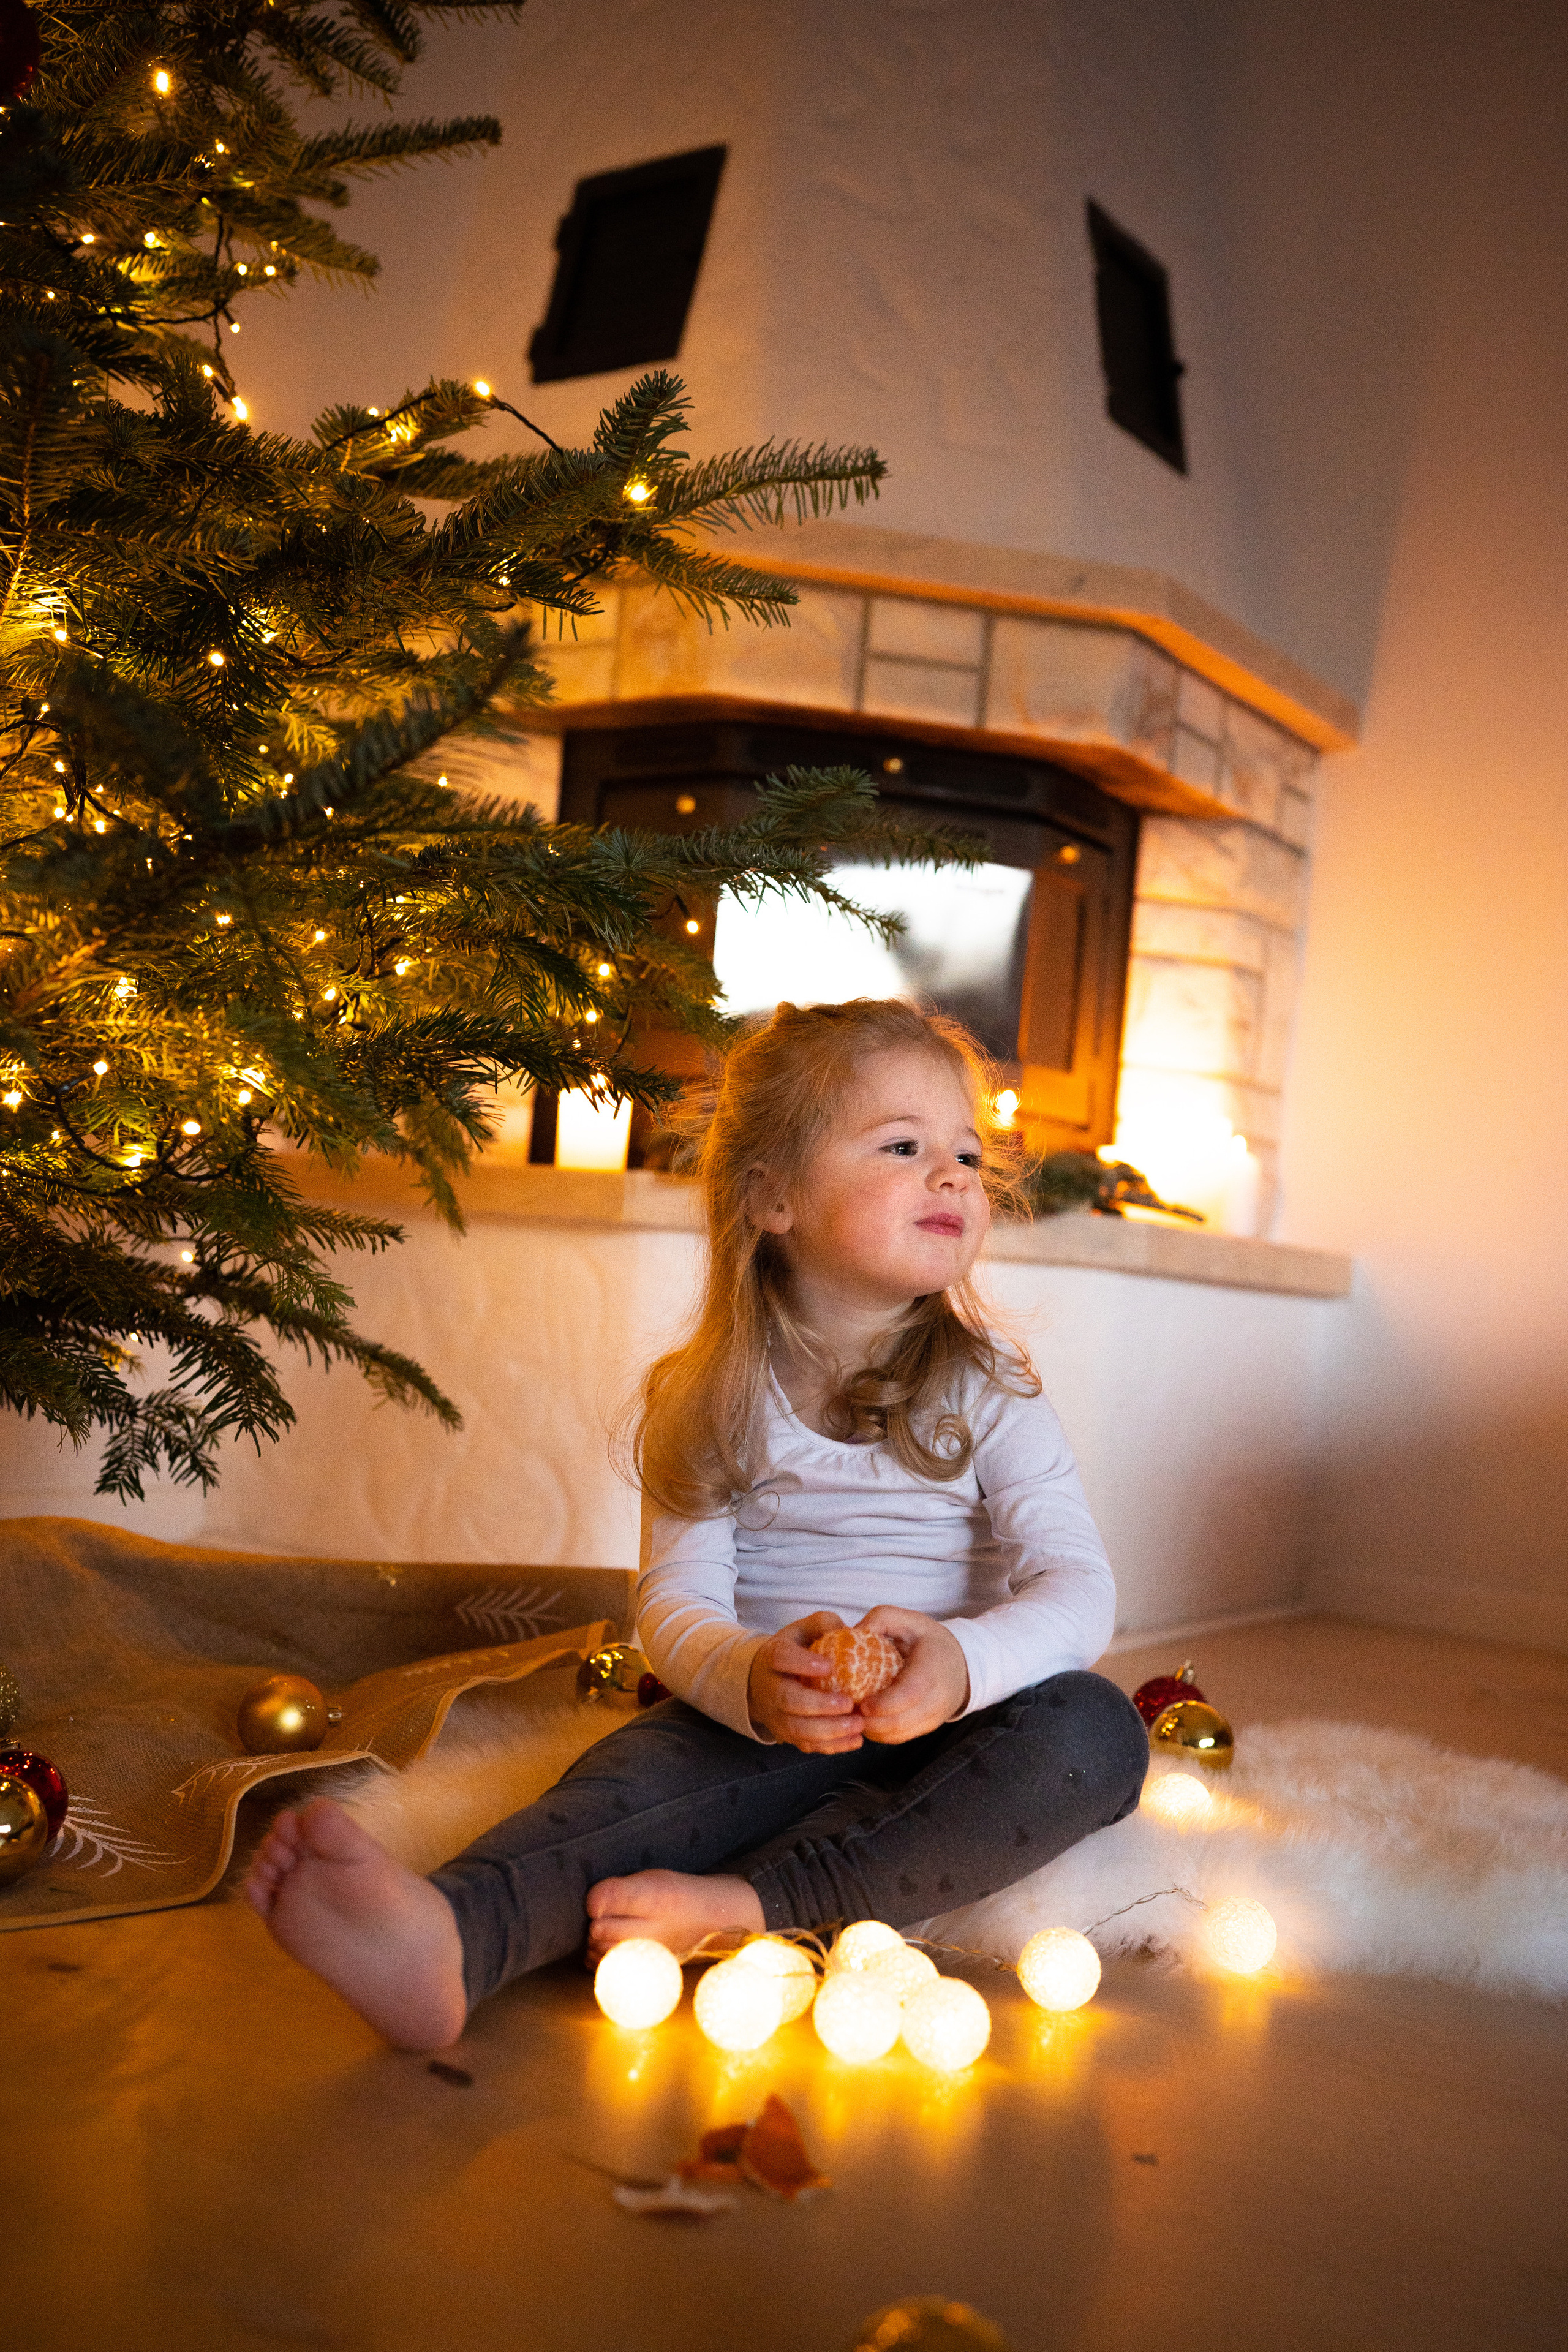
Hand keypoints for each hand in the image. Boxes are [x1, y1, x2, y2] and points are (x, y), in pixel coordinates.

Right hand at [747, 1612, 866, 1752]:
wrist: (764, 1680)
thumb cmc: (794, 1651)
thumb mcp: (805, 1629)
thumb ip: (825, 1624)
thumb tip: (851, 1631)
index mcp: (773, 1656)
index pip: (782, 1658)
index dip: (803, 1663)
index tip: (828, 1666)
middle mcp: (771, 1688)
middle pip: (789, 1701)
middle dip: (819, 1705)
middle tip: (848, 1703)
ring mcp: (777, 1716)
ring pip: (798, 1729)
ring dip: (830, 1730)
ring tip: (858, 1724)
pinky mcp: (788, 1735)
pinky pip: (807, 1745)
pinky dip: (832, 1746)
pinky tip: (855, 1740)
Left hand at [856, 1607, 970, 1744]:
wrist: (961, 1665)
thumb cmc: (929, 1640)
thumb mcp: (908, 1620)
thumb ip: (881, 1618)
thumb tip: (851, 1632)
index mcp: (932, 1667)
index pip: (910, 1693)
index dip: (885, 1703)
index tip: (862, 1704)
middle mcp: (938, 1697)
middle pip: (902, 1721)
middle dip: (871, 1722)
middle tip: (847, 1711)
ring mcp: (934, 1716)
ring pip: (899, 1734)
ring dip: (872, 1729)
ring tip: (852, 1715)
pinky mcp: (927, 1727)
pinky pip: (901, 1737)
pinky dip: (880, 1734)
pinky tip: (866, 1720)